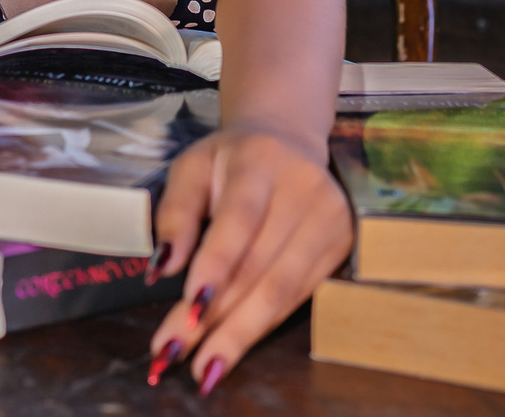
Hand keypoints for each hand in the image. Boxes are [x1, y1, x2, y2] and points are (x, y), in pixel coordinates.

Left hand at [146, 125, 352, 394]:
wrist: (288, 138)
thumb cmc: (231, 157)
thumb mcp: (191, 166)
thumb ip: (175, 212)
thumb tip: (163, 268)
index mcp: (259, 160)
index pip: (239, 219)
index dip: (216, 265)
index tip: (189, 307)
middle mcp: (303, 189)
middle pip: (258, 264)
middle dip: (216, 316)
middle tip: (177, 352)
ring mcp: (329, 218)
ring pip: (281, 290)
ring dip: (240, 333)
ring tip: (206, 365)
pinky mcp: (341, 245)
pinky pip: (298, 296)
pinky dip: (263, 325)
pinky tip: (235, 345)